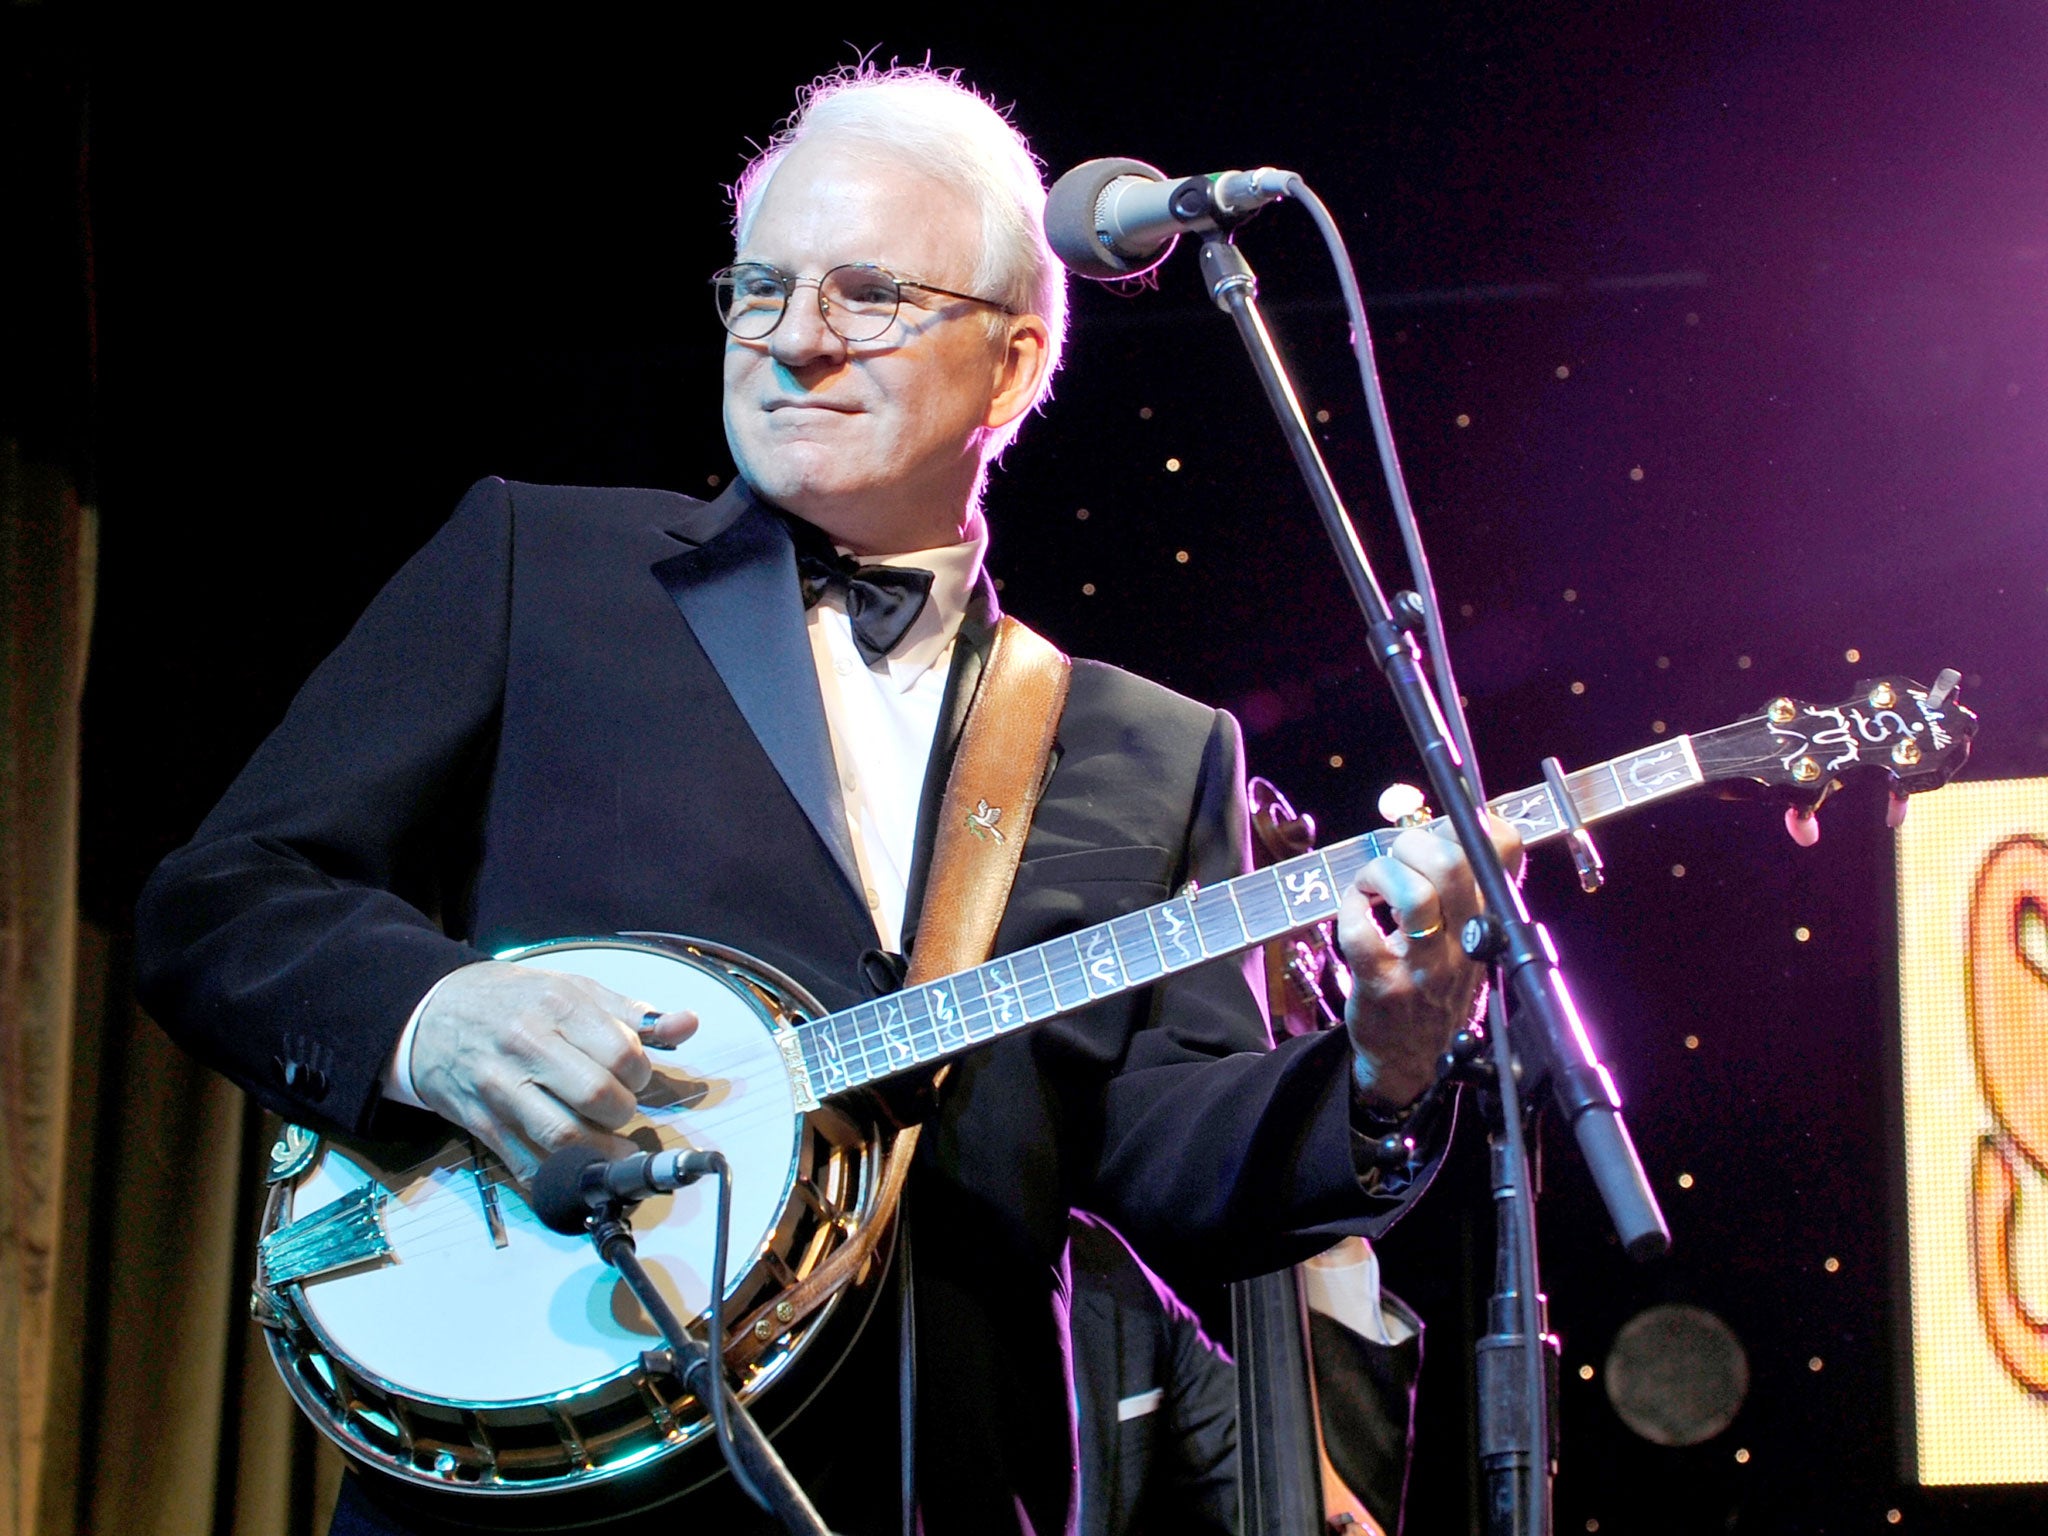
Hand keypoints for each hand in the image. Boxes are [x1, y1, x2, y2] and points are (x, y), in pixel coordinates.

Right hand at [408, 961, 697, 1180]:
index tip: (635, 1077)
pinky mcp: (480, 1123)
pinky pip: (525, 1164)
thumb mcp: (574, 989)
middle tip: (622, 1110)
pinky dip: (558, 1178)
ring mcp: (499, 1088)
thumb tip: (689, 1024)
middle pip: (597, 1098)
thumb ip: (633, 1013)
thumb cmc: (515, 1000)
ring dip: (601, 1153)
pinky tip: (578, 1171)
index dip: (641, 1075)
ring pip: (563, 1137)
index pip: (622, 1055)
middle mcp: (526, 1045)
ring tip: (615, 1150)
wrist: (431, 1013)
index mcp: (557, 1006)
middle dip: (623, 1113)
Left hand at [1337, 814, 1523, 1109]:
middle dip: (1413, 844)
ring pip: (1413, 897)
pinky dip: (1349, 910)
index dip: (1473, 824)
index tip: (1443, 831)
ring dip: (1380, 875)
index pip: (1506, 852)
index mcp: (1488, 920)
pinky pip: (1362, 934)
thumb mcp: (1465, 937)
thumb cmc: (1433, 987)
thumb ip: (1461, 887)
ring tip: (1372, 886)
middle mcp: (1465, 942)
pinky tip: (1354, 912)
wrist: (1412, 1061)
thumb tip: (1444, 825)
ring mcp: (1425, 968)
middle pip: (1454, 865)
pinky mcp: (1383, 987)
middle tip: (1397, 858)